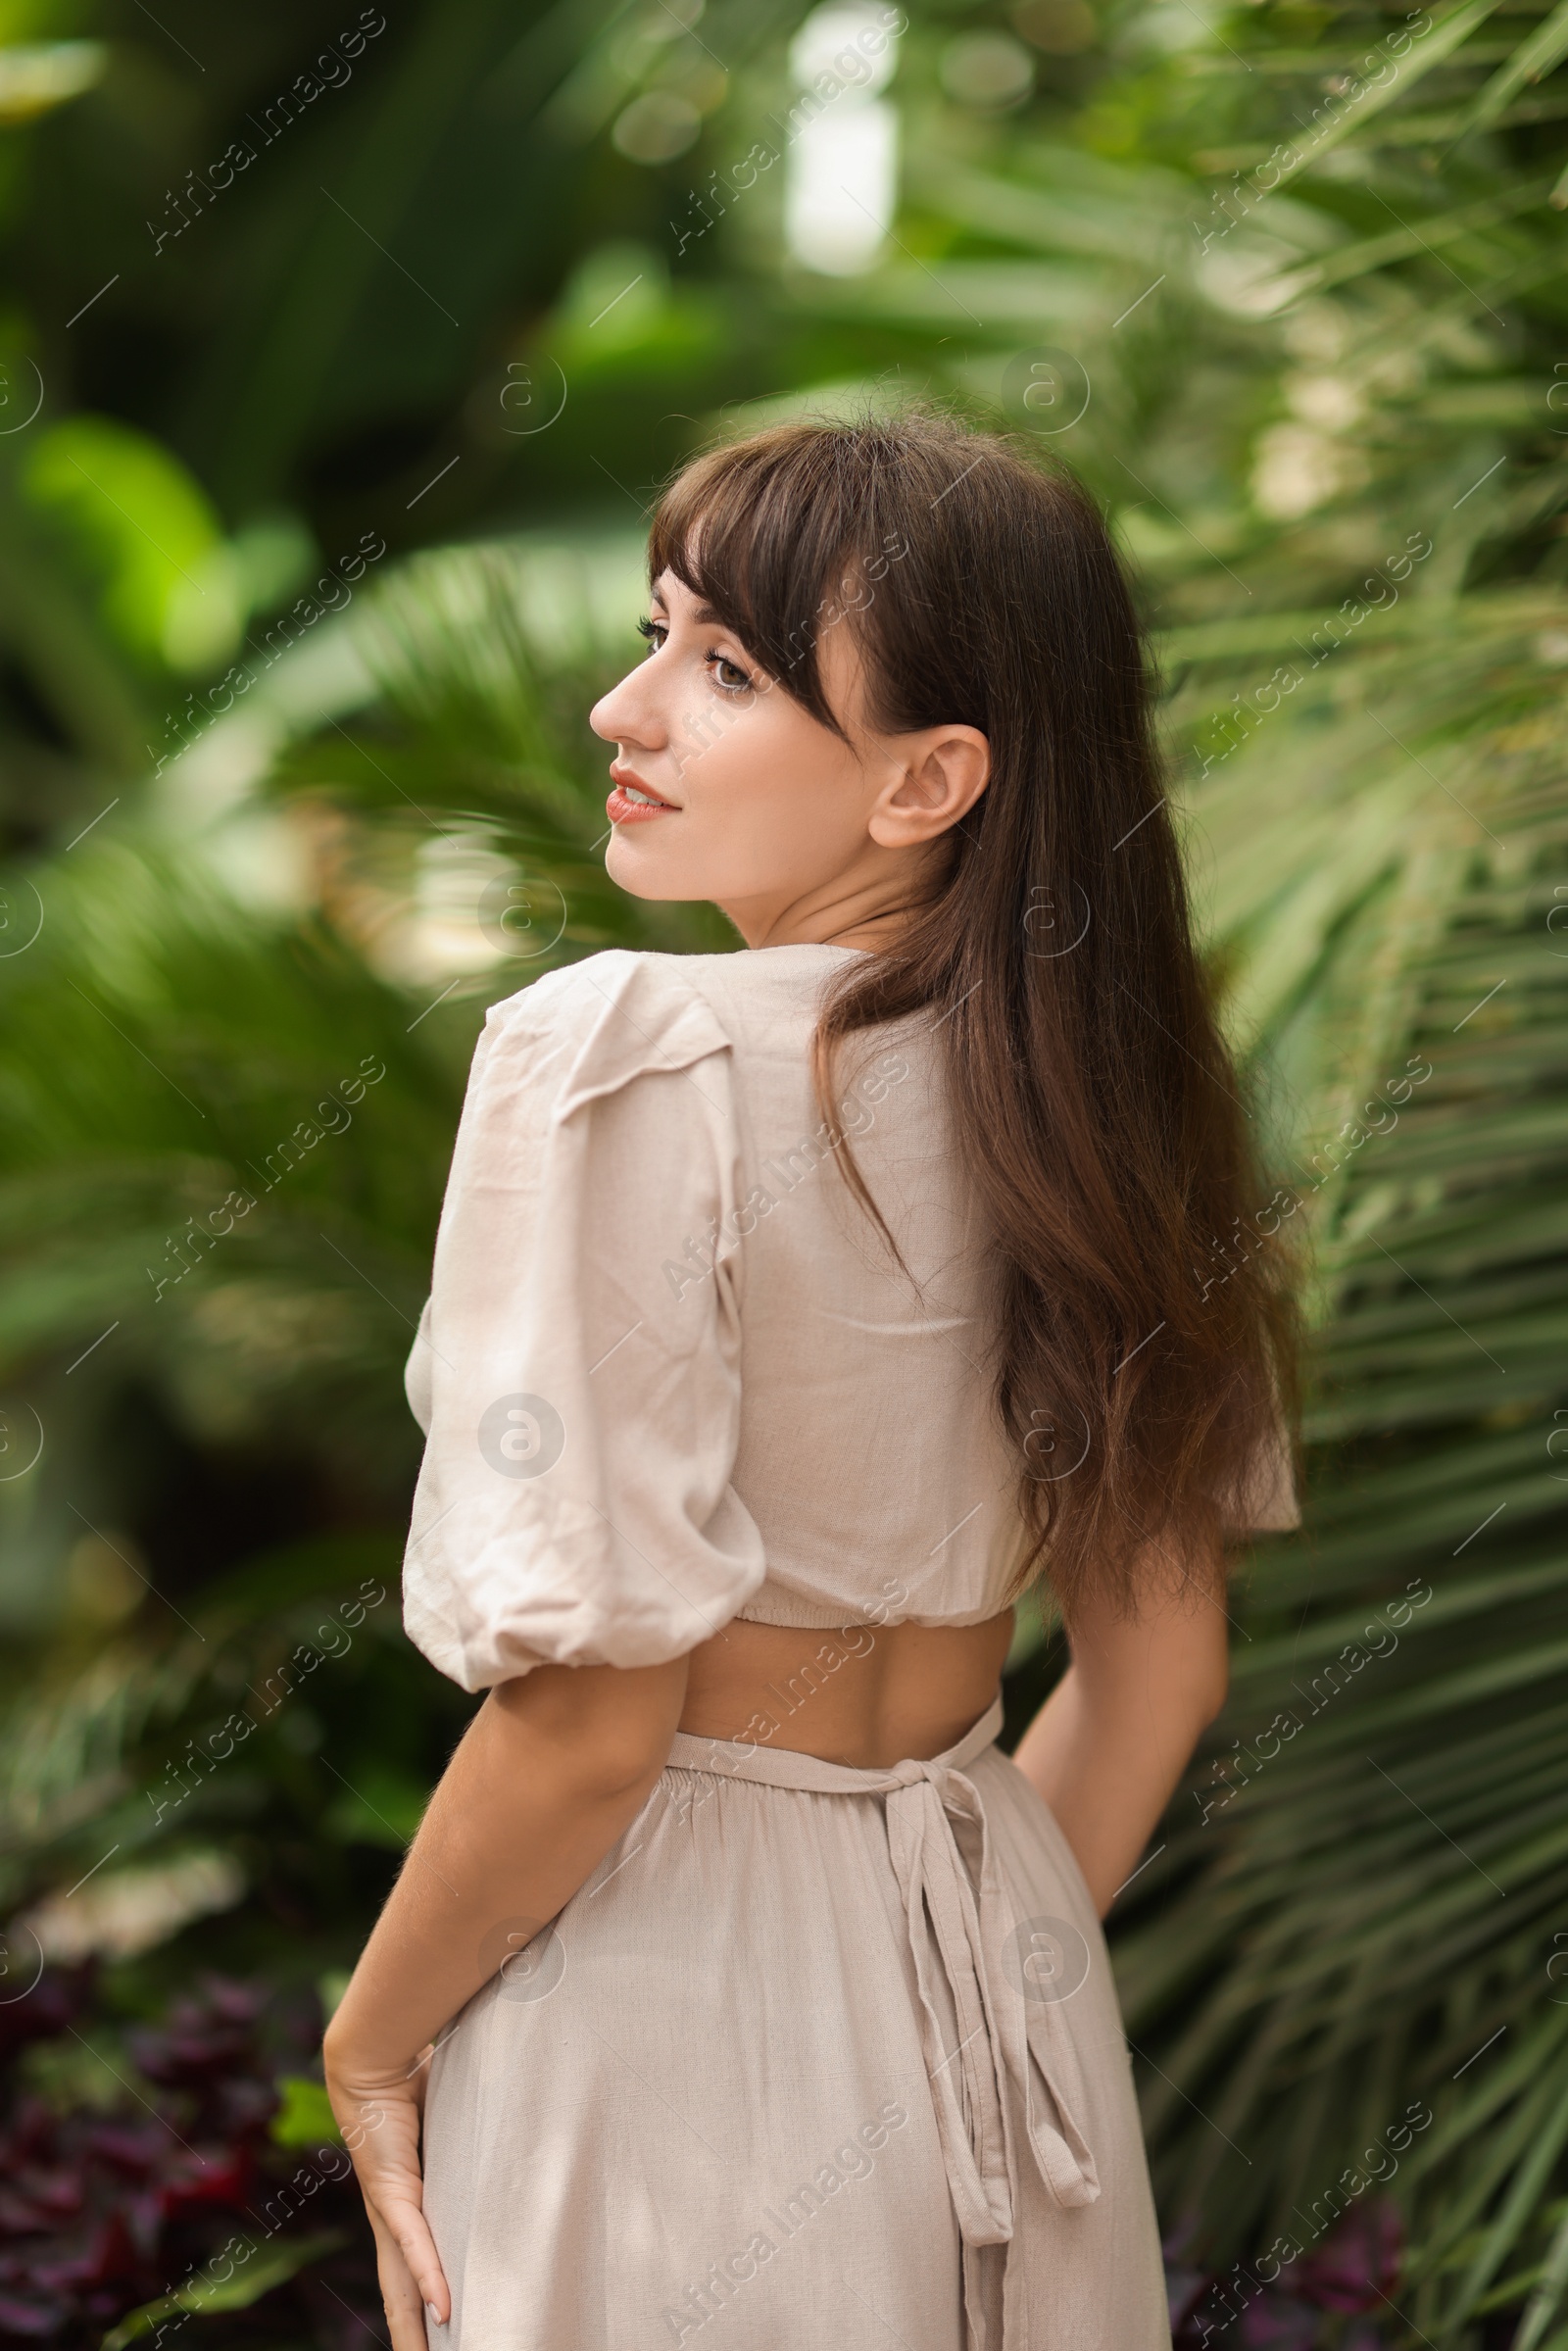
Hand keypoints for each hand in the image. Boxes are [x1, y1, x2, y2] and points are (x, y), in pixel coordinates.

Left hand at [324, 2039, 450, 2347]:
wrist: (371, 2055)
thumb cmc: (410, 2077)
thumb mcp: (453, 2120)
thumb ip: (476, 2134)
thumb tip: (520, 2120)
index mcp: (403, 2205)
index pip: (413, 2267)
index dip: (423, 2302)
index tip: (442, 2331)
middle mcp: (392, 2218)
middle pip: (402, 2292)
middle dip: (414, 2334)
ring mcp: (390, 2209)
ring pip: (402, 2284)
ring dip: (415, 2327)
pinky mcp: (392, 2190)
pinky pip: (415, 2243)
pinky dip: (430, 2278)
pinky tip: (444, 2311)